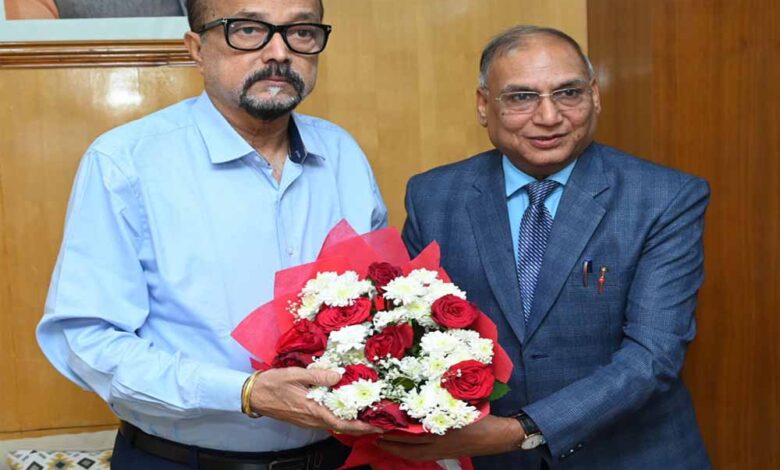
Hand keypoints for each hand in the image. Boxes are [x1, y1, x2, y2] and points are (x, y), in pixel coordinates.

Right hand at [249, 367, 381, 434]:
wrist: (253, 395)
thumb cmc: (273, 384)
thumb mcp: (295, 374)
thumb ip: (318, 375)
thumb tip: (338, 376)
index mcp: (312, 410)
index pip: (342, 423)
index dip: (362, 426)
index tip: (377, 426)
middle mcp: (312, 420)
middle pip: (341, 427)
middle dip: (361, 426)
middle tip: (378, 420)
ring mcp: (307, 421)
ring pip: (334, 425)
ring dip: (351, 422)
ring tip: (365, 413)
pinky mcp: (304, 419)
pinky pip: (326, 421)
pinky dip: (339, 418)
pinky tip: (344, 408)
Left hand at [377, 415, 522, 460]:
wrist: (497, 436)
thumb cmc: (480, 417)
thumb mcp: (458, 406)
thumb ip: (440, 403)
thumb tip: (423, 394)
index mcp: (439, 432)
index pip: (410, 435)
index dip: (394, 433)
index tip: (380, 427)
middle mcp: (438, 445)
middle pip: (409, 449)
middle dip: (391, 445)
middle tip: (376, 438)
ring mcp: (442, 451)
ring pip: (415, 455)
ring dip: (399, 451)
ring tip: (387, 444)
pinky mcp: (446, 454)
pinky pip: (424, 456)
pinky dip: (412, 452)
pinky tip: (407, 447)